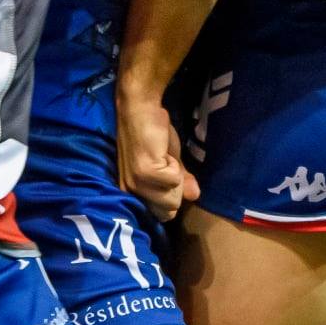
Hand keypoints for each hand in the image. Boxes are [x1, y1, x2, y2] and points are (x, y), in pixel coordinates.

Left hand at [117, 93, 197, 222]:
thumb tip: (195, 196)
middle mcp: (130, 192)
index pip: (163, 216)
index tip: (168, 174)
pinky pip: (174, 181)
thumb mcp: (169, 162)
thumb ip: (180, 182)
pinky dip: (175, 164)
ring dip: (176, 176)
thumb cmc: (153, 134)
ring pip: (172, 199)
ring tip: (163, 158)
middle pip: (170, 211)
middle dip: (177, 188)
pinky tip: (162, 151)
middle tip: (166, 164)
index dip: (174, 195)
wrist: (141, 109)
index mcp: (132, 194)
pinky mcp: (144, 172)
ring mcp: (136, 183)